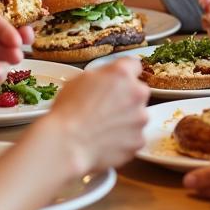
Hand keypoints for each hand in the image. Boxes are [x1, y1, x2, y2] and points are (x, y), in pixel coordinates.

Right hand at [45, 58, 149, 175]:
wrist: (68, 144)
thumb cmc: (68, 112)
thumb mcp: (79, 79)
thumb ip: (102, 76)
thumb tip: (107, 80)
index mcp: (122, 73)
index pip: (134, 65)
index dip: (124, 75)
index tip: (119, 81)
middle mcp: (137, 92)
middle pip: (138, 92)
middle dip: (126, 98)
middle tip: (106, 108)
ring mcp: (141, 118)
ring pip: (138, 115)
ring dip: (126, 119)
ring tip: (103, 128)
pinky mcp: (139, 140)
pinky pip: (134, 137)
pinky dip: (124, 140)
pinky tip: (106, 140)